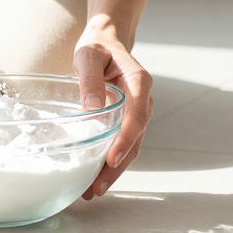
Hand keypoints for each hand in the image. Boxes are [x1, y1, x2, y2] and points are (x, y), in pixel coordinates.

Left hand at [72, 17, 152, 199]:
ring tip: (92, 190)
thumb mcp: (89, 55)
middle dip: (118, 166)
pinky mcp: (127, 121)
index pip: (137, 116)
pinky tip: (93, 177)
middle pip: (136, 139)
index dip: (126, 139)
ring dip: (114, 170)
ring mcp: (137, 113)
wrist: (106, 42)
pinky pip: (122, 144)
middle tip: (97, 187)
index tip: (112, 158)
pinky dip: (110, 162)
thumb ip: (90, 78)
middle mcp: (143, 100)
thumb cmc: (97, 47)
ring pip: (131, 147)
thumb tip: (92, 107)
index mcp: (139, 82)